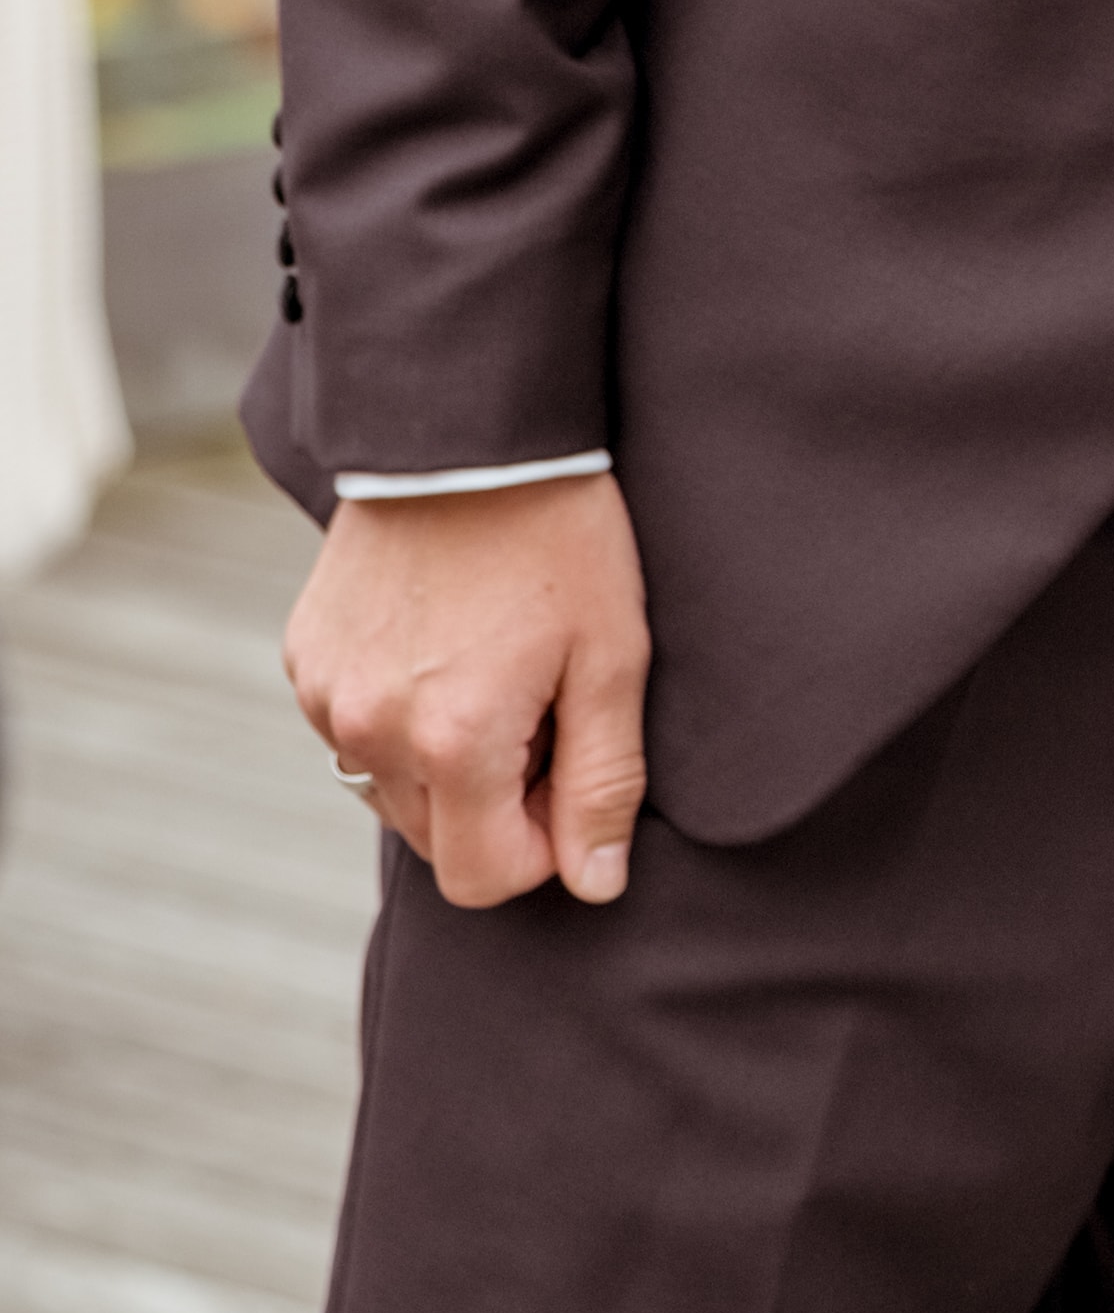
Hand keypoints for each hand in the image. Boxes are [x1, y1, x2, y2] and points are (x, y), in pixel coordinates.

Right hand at [284, 475, 653, 910]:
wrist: (466, 429)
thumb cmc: (558, 537)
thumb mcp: (611, 655)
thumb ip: (604, 783)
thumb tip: (596, 882)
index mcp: (451, 742)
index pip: (482, 880)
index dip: (541, 846)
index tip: (568, 770)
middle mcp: (370, 732)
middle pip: (437, 840)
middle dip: (495, 802)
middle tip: (539, 708)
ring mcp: (325, 695)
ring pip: (390, 789)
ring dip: (443, 763)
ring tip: (491, 670)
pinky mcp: (303, 658)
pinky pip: (352, 730)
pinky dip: (397, 715)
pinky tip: (441, 645)